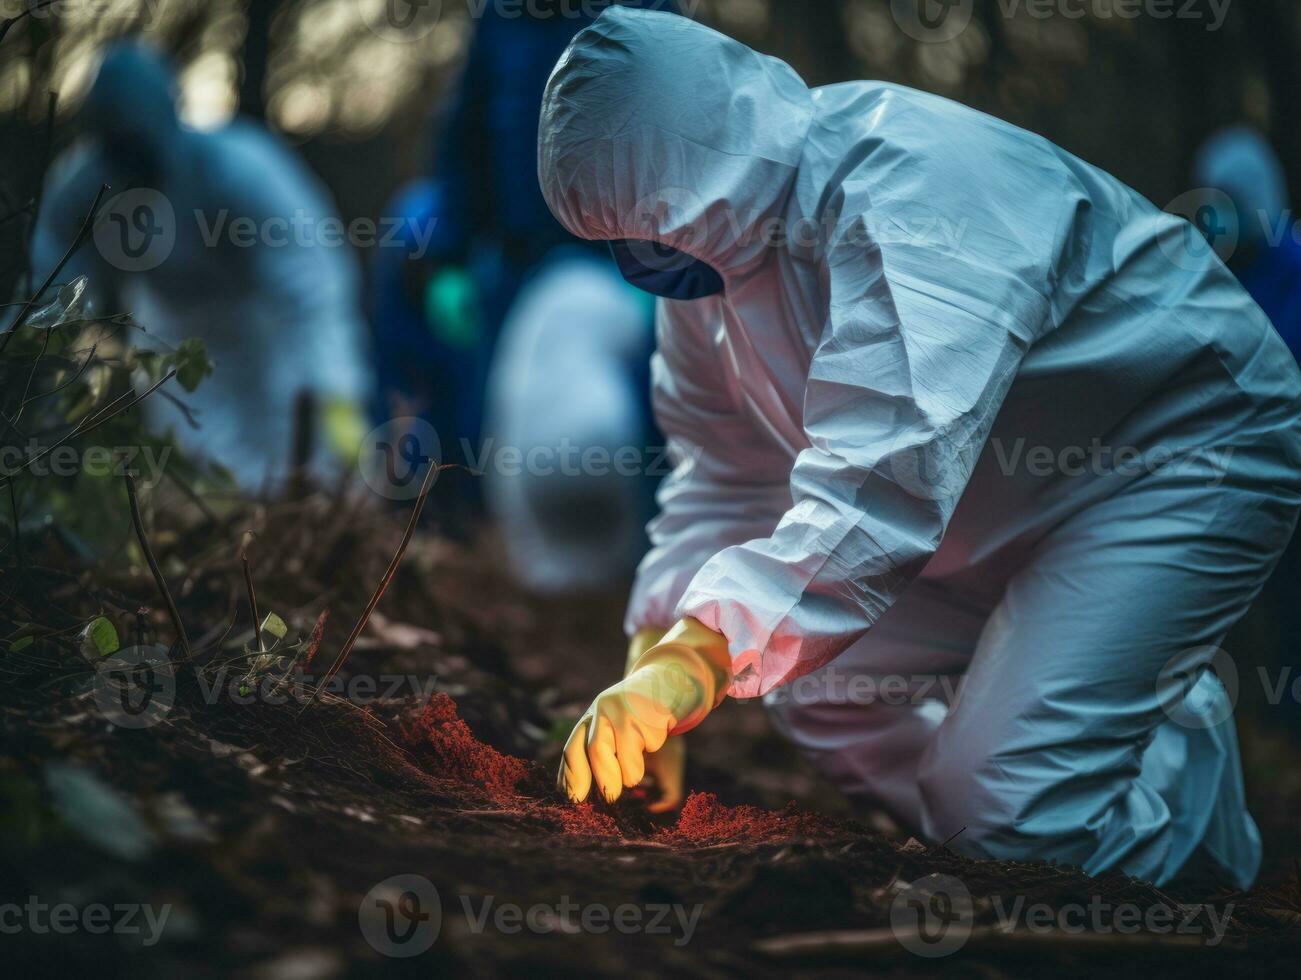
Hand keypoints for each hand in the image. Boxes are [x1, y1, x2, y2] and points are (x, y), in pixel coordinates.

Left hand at [558, 619, 730, 805]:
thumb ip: (598, 753)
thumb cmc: (638, 714)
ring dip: (632, 772)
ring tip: (638, 761)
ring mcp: (627, 710)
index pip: (573, 749)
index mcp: (591, 716)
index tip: (576, 800)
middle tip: (610, 798)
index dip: (573, 777)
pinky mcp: (650, 713)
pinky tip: (654, 734)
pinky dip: (652, 751)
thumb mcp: (612, 727)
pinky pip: (649, 748)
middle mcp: (603, 709)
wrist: (668, 678)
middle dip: (604, 781)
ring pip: (626, 757)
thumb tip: (581, 792)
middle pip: (596, 751)